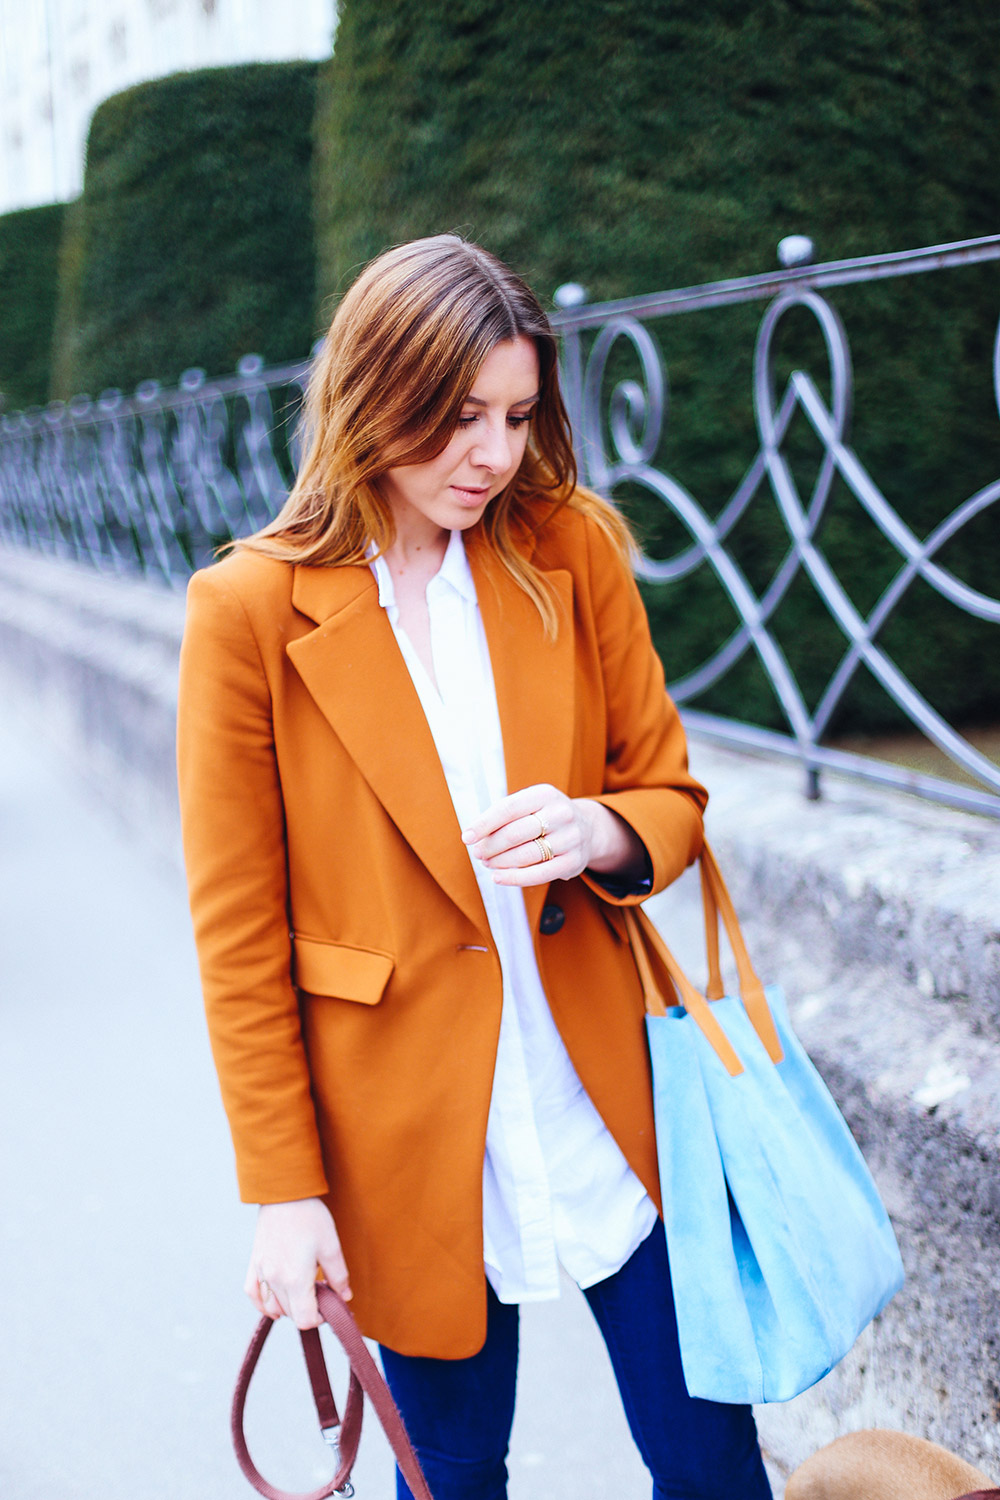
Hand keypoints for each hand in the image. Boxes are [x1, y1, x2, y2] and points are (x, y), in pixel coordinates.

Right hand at [245, 1197, 351, 1327]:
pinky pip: (253, 1294)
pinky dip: (263, 1303)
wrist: (284, 1194)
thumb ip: (339, 1277)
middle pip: (291, 1314)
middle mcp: (275, 1280)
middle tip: (319, 1291)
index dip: (320, 1318)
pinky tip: (275, 1300)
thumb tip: (345, 1298)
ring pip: (272, 1307)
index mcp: (296, 1279)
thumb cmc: (310, 1217)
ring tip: (302, 1289)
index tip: (328, 1303)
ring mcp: (261, 1272)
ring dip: (288, 1307)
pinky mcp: (254, 1263)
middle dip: (307, 1309)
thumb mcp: (331, 1246)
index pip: (305, 1320)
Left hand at [462, 783, 645, 887]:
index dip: (484, 824)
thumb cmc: (545, 816)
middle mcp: (561, 813)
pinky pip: (539, 874)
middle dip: (491, 846)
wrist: (587, 828)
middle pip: (515, 833)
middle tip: (478, 853)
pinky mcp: (574, 861)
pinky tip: (498, 878)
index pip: (508, 808)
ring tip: (487, 863)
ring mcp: (570, 838)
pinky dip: (514, 878)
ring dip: (500, 862)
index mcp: (545, 794)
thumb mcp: (529, 805)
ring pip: (526, 855)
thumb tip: (474, 835)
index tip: (467, 837)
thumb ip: (504, 815)